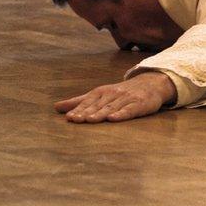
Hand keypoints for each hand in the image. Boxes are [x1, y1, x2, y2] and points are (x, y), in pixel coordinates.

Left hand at [54, 72, 176, 122]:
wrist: (149, 84)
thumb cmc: (120, 93)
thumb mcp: (99, 95)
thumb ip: (79, 102)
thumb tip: (56, 107)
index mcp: (101, 92)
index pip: (88, 102)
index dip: (78, 109)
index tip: (69, 117)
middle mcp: (112, 94)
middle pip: (98, 105)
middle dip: (86, 112)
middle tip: (75, 120)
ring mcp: (126, 98)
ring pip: (111, 107)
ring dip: (100, 113)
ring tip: (90, 120)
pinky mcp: (139, 104)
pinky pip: (129, 110)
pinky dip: (121, 114)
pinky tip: (113, 119)